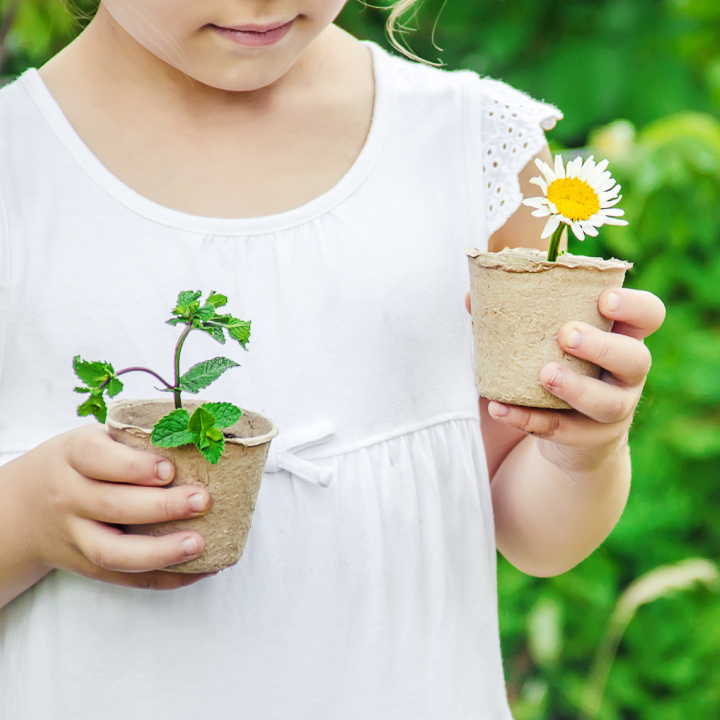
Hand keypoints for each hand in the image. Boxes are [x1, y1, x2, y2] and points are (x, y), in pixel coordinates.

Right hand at [12, 424, 213, 589]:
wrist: (25, 506)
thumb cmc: (79, 464)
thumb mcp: (94, 439)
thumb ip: (135, 439)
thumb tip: (203, 432)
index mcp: (74, 456)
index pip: (97, 459)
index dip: (134, 466)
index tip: (169, 469)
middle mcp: (69, 497)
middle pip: (112, 506)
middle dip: (161, 506)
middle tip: (203, 501)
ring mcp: (75, 536)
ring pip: (112, 552)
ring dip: (159, 551)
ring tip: (198, 543)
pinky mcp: (86, 566)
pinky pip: (124, 579)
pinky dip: (164, 578)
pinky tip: (198, 570)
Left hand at [465, 288, 665, 478]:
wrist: (572, 436)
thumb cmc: (561, 367)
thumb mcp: (550, 343)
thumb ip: (516, 317)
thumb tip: (470, 297)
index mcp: (622, 337)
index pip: (649, 315)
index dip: (634, 306)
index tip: (604, 300)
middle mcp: (627, 375)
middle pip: (635, 359)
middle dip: (602, 346)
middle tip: (567, 335)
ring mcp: (614, 410)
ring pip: (607, 403)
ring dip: (575, 388)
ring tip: (544, 374)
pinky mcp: (589, 439)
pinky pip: (560, 430)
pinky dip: (526, 419)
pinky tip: (499, 408)